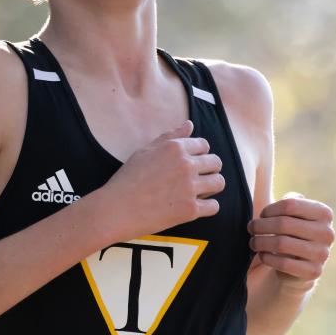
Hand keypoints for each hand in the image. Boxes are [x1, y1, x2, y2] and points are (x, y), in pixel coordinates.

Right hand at [102, 120, 223, 239]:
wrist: (116, 209)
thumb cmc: (127, 179)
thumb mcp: (145, 151)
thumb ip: (170, 137)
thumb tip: (190, 124)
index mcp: (175, 148)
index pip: (204, 145)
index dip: (199, 154)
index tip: (190, 164)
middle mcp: (185, 165)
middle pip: (216, 162)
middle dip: (209, 169)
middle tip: (196, 179)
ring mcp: (189, 188)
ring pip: (219, 183)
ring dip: (211, 187)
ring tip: (199, 192)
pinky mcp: (190, 210)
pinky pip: (214, 206)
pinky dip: (208, 207)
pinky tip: (195, 206)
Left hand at [247, 194, 333, 284]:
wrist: (302, 264)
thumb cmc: (294, 232)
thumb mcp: (296, 214)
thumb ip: (291, 201)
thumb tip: (286, 198)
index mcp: (324, 213)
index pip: (290, 204)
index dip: (270, 209)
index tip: (261, 215)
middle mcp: (327, 232)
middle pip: (283, 224)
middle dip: (260, 225)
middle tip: (251, 228)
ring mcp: (322, 253)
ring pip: (281, 244)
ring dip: (260, 242)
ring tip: (253, 242)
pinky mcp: (314, 272)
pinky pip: (283, 264)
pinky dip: (267, 258)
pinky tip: (262, 255)